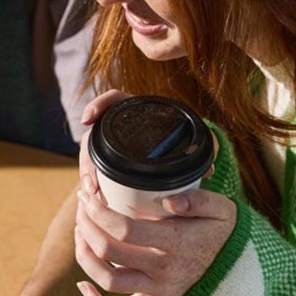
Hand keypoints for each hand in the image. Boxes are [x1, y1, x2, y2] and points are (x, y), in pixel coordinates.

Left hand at [74, 186, 235, 295]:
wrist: (233, 266)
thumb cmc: (219, 230)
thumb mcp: (220, 209)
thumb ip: (198, 200)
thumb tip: (168, 201)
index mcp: (176, 242)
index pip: (125, 230)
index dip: (99, 213)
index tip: (88, 196)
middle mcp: (164, 270)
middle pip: (110, 252)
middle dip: (87, 226)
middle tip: (82, 208)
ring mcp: (158, 290)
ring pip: (109, 280)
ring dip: (85, 256)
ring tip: (80, 233)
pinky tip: (82, 285)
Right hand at [77, 89, 217, 197]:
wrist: (175, 154)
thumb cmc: (180, 143)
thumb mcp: (185, 144)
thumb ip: (195, 156)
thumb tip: (207, 171)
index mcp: (138, 112)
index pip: (113, 100)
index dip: (99, 105)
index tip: (88, 119)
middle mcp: (120, 126)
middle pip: (96, 134)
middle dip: (89, 157)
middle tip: (93, 181)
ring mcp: (112, 143)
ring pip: (91, 154)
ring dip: (88, 173)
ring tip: (93, 192)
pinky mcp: (108, 160)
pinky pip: (96, 168)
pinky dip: (93, 180)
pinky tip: (93, 195)